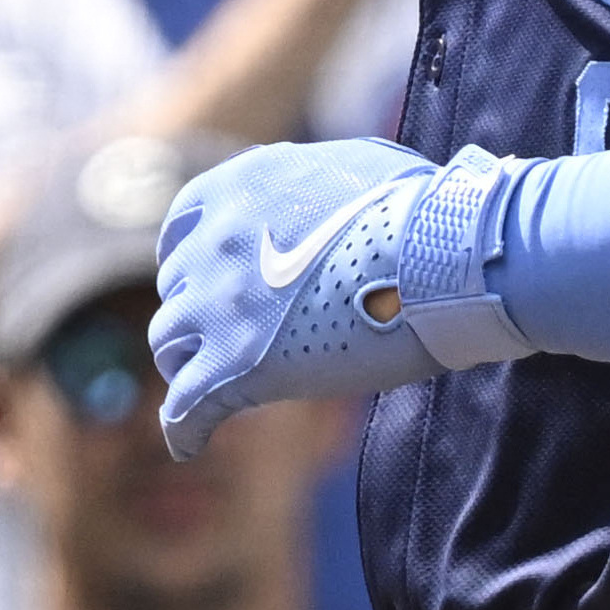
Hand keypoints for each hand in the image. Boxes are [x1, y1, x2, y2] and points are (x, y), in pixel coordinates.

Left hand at [151, 135, 525, 451]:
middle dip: (201, 310)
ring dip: (190, 361)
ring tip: (214, 383)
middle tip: (234, 333)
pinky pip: (185, 408)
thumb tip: (323, 197)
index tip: (211, 279)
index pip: (183, 228)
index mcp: (238, 188)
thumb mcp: (351, 166)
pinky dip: (185, 428)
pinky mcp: (234, 367)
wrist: (439, 256)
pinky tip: (190, 443)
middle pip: (178, 288)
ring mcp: (216, 307)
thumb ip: (312, 183)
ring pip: (169, 344)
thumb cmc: (418, 209)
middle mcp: (213, 243)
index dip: (194, 257)